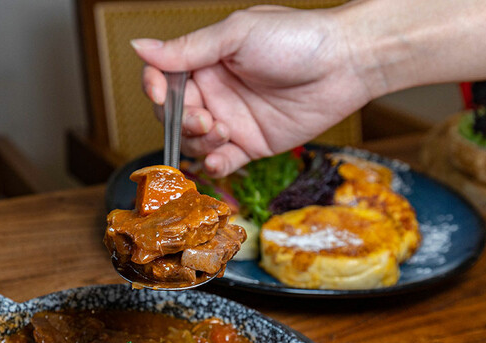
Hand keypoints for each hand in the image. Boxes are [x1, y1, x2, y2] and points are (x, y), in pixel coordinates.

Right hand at [132, 6, 373, 176]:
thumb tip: (139, 46)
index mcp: (207, 61)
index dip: (156, 88)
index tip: (160, 92)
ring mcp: (233, 120)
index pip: (165, 79)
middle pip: (175, 116)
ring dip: (200, 142)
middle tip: (205, 117)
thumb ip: (187, 48)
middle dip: (182, 121)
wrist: (345, 64)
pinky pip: (223, 162)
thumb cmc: (297, 38)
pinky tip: (220, 159)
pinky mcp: (252, 144)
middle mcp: (216, 91)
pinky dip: (215, 164)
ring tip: (222, 131)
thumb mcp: (236, 35)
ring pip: (195, 142)